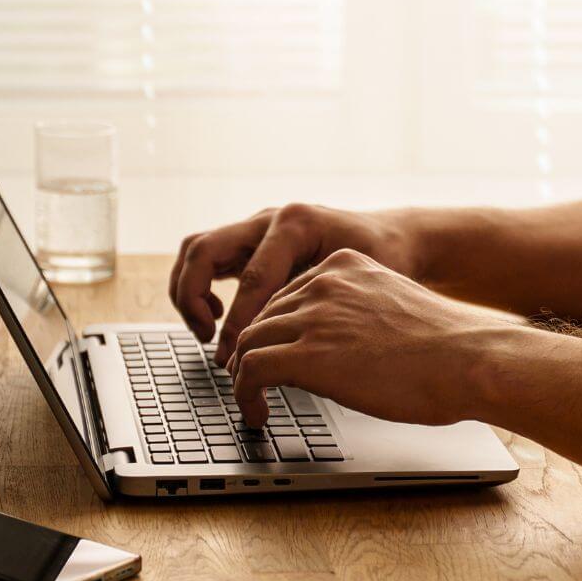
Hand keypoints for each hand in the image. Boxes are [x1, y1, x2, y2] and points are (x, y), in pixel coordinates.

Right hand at [169, 204, 421, 363]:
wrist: (391, 236)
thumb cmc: (384, 259)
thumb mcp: (361, 280)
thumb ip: (322, 306)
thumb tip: (286, 352)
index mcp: (296, 224)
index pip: (251, 279)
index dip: (239, 325)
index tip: (235, 361)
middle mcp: (270, 219)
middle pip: (203, 250)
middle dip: (193, 298)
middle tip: (207, 336)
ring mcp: (256, 227)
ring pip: (196, 250)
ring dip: (189, 292)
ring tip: (207, 330)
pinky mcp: (251, 241)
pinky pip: (209, 258)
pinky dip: (201, 288)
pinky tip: (223, 316)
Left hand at [226, 248, 509, 426]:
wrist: (468, 359)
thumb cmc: (448, 347)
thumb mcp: (394, 307)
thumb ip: (359, 313)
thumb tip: (341, 350)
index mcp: (346, 265)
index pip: (287, 294)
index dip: (275, 331)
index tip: (273, 354)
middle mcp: (324, 283)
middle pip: (262, 316)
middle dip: (252, 352)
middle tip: (253, 383)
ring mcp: (313, 315)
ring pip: (248, 342)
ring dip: (244, 377)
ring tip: (252, 402)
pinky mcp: (307, 354)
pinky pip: (251, 370)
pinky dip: (245, 394)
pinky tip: (257, 413)